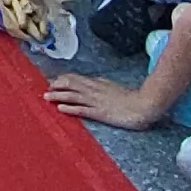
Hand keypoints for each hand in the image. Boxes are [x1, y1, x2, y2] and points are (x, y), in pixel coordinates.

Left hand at [45, 74, 172, 130]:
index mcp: (99, 83)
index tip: (54, 81)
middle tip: (46, 88)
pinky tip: (61, 109)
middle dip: (57, 86)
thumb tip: (95, 81)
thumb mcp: (114, 87)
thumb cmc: (132, 98)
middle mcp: (95, 90)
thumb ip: (103, 84)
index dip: (64, 79)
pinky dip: (70, 108)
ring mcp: (96, 101)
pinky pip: (82, 109)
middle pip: (71, 84)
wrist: (144, 104)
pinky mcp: (100, 113)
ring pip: (73, 96)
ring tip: (46, 97)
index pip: (77, 78)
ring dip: (58, 96)